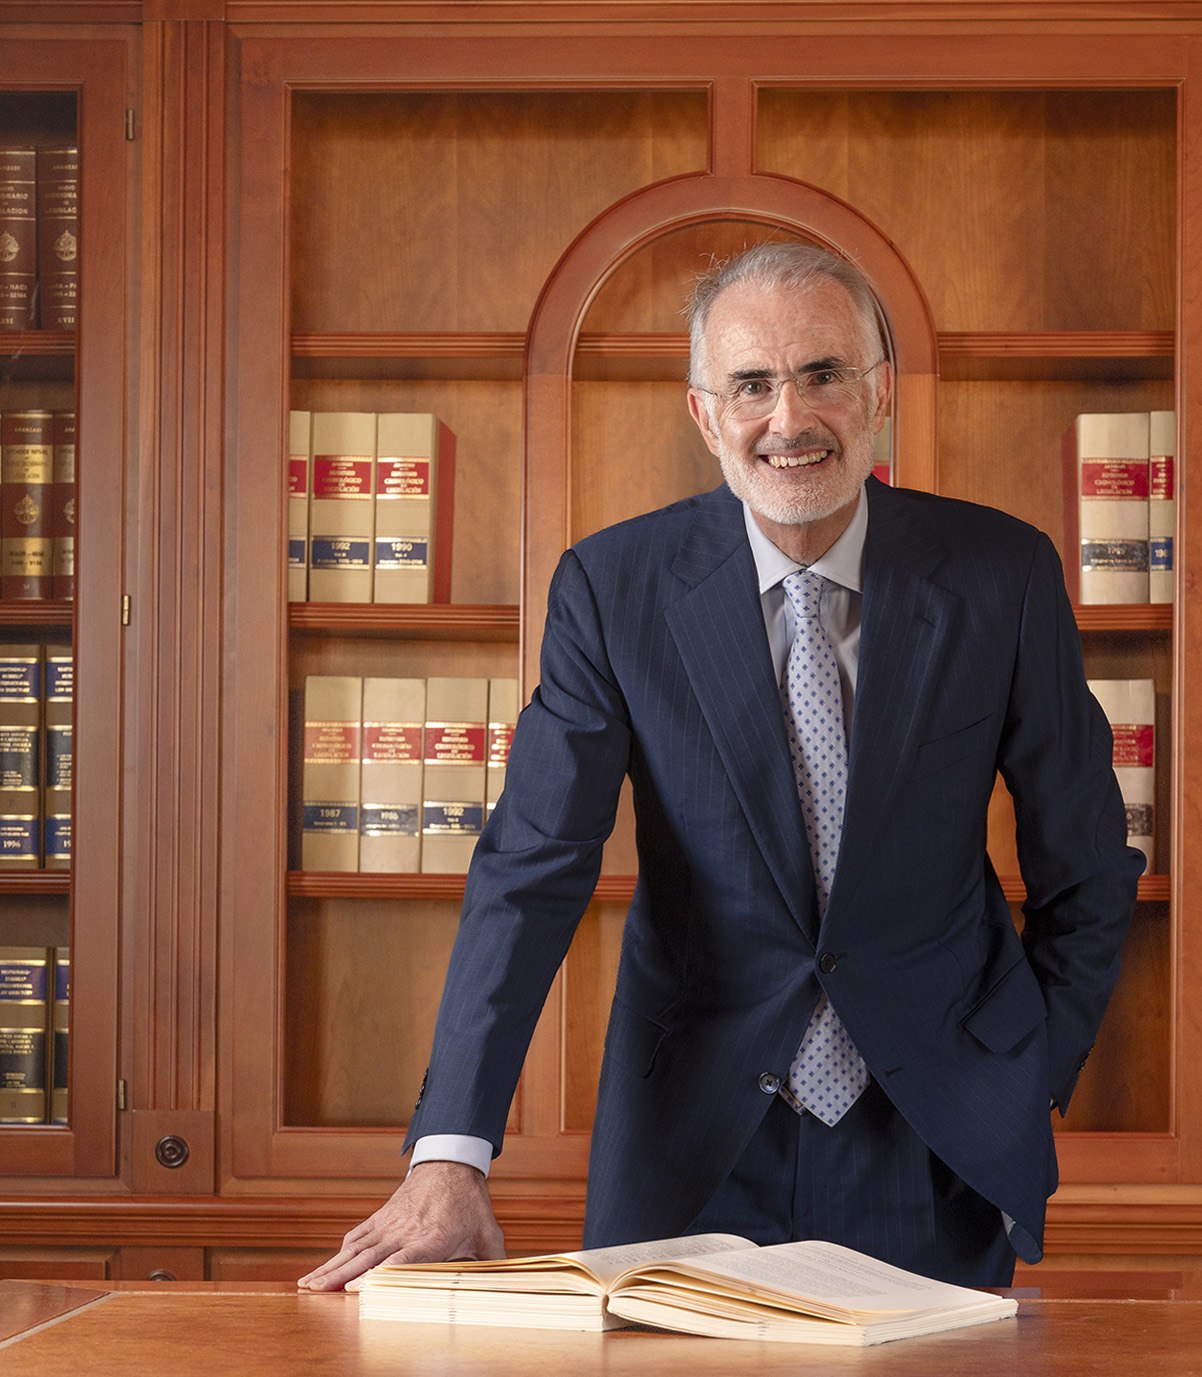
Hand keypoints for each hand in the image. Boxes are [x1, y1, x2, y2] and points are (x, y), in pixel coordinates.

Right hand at [297, 1160, 505, 1291]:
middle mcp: (406, 1231)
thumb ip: (494, 1263)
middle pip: (368, 1257)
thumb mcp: (488, 1233)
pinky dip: (340, 1252)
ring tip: (308, 1284)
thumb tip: (508, 1286)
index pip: (400, 1260)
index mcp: (432, 1239)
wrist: (451, 1163)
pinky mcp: (383, 1216)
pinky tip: (326, 1268)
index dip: (377, 1275)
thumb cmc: (470, 1203)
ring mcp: (391, 1222)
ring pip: (356, 1248)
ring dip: (331, 1267)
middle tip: (315, 1292)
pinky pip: (358, 1235)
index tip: (355, 1288)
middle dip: (340, 1276)